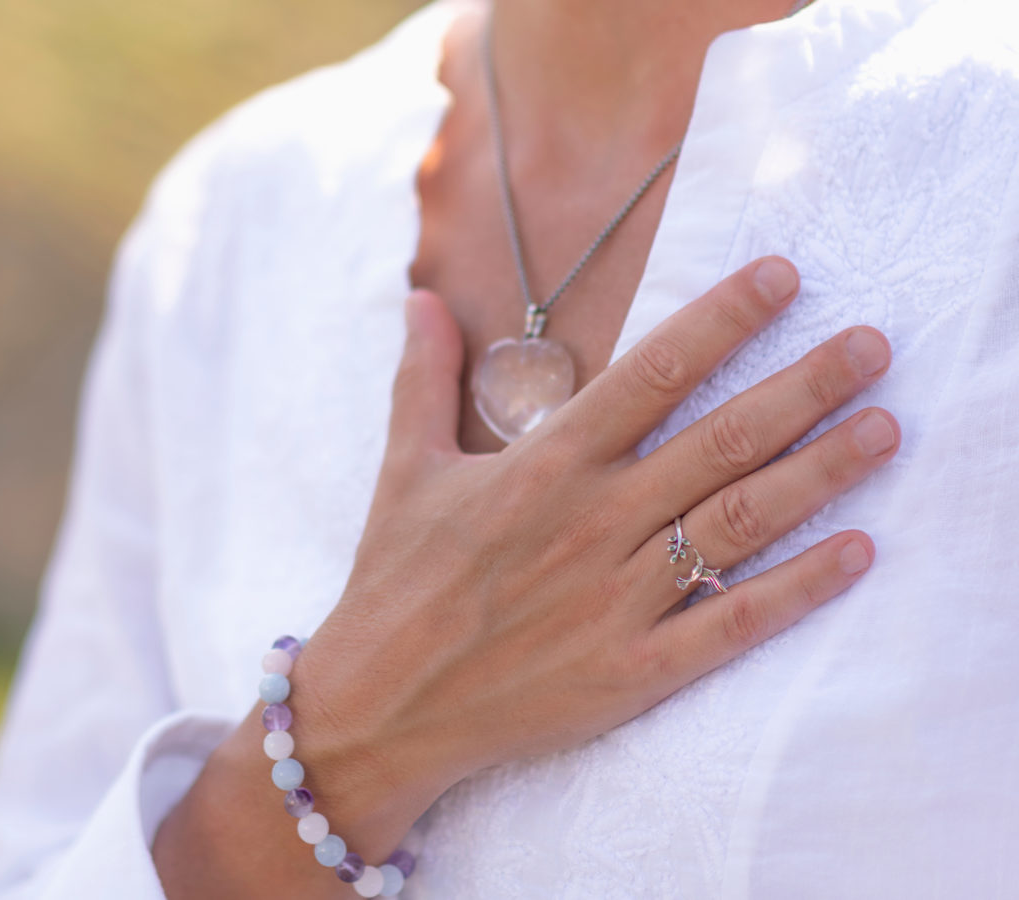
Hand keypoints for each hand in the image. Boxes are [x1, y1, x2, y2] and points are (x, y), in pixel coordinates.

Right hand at [289, 257, 895, 822]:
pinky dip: (797, 589)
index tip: (783, 276)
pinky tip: (856, 552)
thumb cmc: (393, 582)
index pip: (651, 373)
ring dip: (820, 473)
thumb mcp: (402, 470)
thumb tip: (419, 298)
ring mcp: (616, 598)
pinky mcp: (631, 670)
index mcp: (542, 467)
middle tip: (872, 346)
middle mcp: (590, 522)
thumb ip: (422, 378)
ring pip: (739, 522)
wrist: (380, 705)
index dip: (722, 319)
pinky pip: (730, 622)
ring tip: (885, 430)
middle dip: (805, 386)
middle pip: (720, 439)